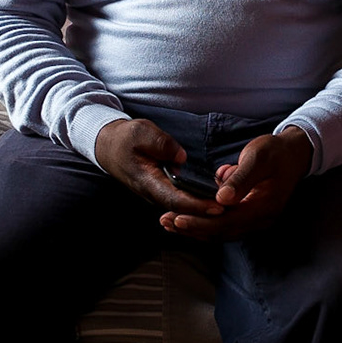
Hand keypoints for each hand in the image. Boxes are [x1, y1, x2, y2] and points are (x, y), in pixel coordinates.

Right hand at [94, 118, 224, 220]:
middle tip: (233, 209)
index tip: (216, 206)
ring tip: (231, 206)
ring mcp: (158, 193)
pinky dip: (198, 201)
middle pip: (182, 208)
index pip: (175, 199)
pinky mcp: (163, 189)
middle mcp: (153, 192)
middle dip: (206, 211)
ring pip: (183, 207)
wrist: (108, 146)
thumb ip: (161, 143)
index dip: (196, 205)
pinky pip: (182, 200)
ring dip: (204, 208)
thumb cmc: (125, 138)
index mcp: (147, 181)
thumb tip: (181, 157)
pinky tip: (217, 198)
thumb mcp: (141, 131)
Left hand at [159, 127, 314, 241]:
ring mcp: (257, 221)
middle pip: (221, 232)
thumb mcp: (258, 158)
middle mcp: (261, 220)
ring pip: (221, 233)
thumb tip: (222, 198)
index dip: (200, 222)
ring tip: (169, 223)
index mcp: (263, 207)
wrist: (295, 154)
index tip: (177, 218)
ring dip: (196, 229)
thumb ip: (240, 178)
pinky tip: (187, 218)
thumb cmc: (275, 152)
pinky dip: (205, 224)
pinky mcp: (250, 217)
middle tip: (165, 221)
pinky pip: (225, 226)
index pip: (226, 222)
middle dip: (192, 228)